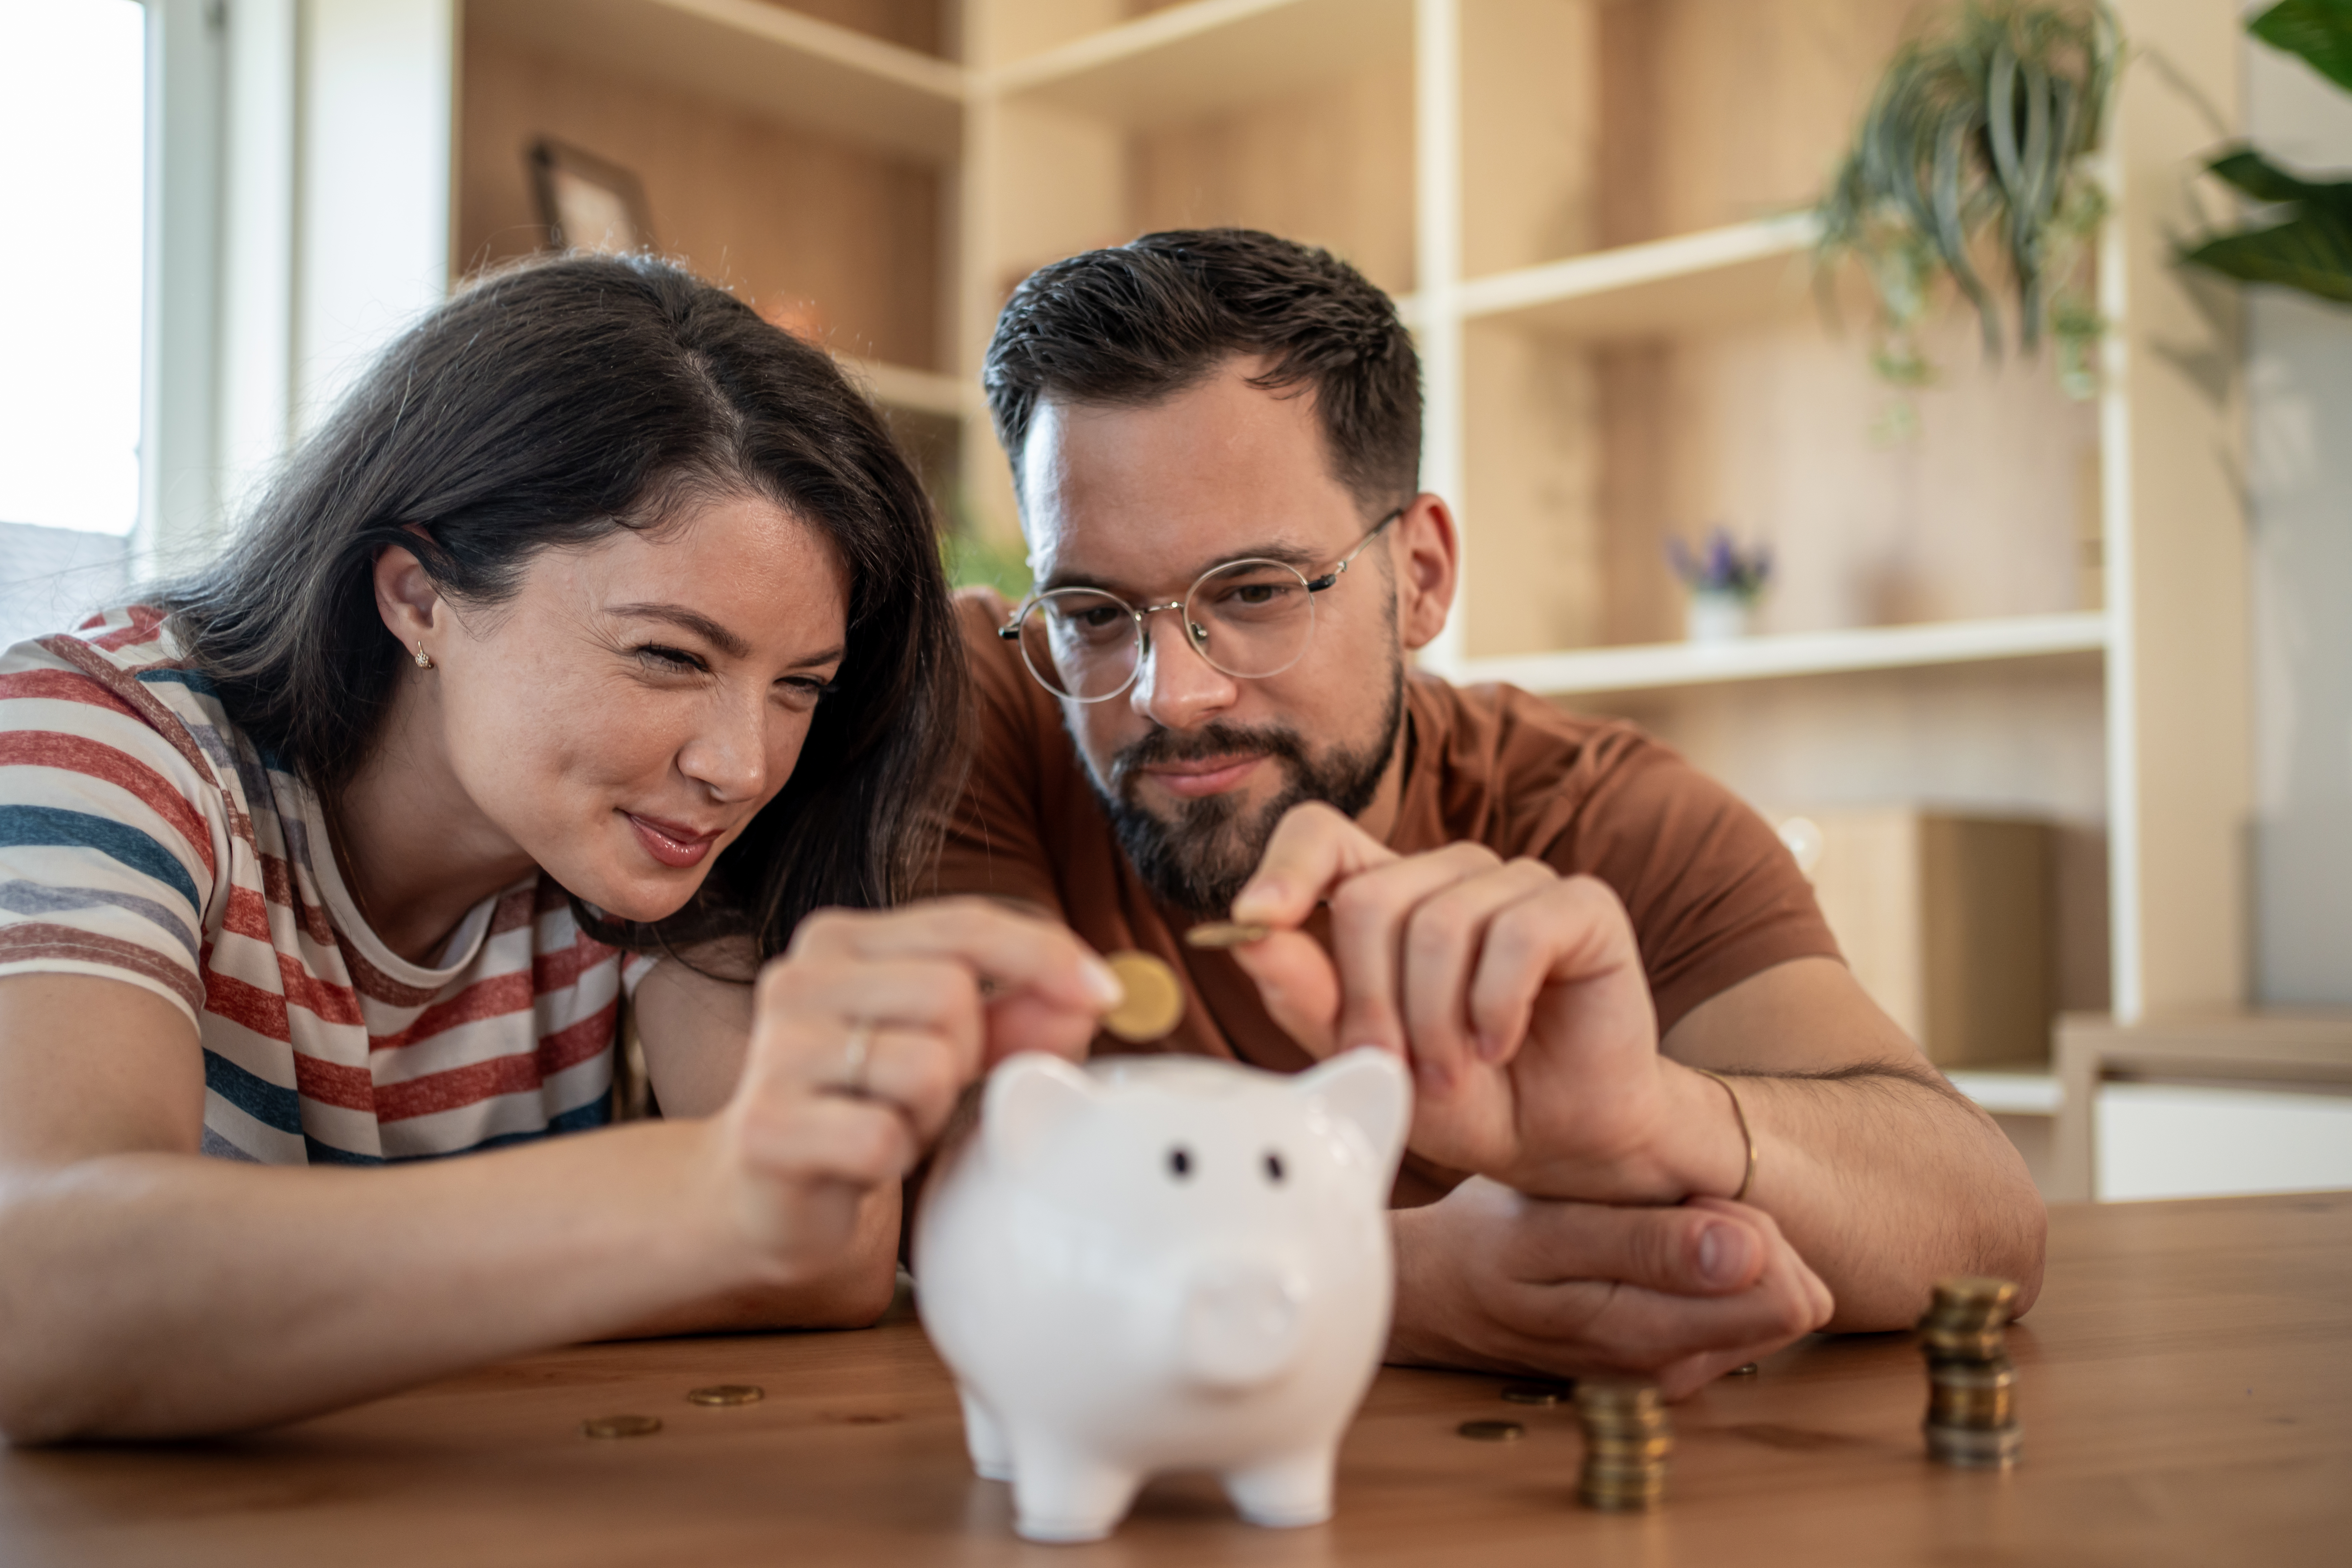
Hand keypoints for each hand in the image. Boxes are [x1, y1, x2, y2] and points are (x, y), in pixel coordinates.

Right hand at [705, 899, 1122, 1279]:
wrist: (759, 1192)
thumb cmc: (860, 1103)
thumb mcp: (947, 1046)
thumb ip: (1018, 1014)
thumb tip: (1091, 995)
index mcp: (840, 940)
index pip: (965, 923)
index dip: (1045, 954)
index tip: (1103, 991)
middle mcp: (798, 980)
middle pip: (951, 993)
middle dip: (967, 1054)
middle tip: (925, 1090)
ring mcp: (776, 1052)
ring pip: (926, 1064)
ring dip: (929, 1110)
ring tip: (891, 1120)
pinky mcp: (769, 1127)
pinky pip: (885, 1138)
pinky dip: (893, 1158)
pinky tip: (860, 1160)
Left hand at [1226, 803, 1726, 1200]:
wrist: (1559, 1141)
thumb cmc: (1462, 1098)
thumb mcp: (1366, 1061)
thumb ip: (1305, 996)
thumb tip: (1246, 934)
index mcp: (1387, 897)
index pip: (1318, 834)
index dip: (1284, 868)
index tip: (1255, 918)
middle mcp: (1449, 875)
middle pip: (1370, 897)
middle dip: (1369, 1000)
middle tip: (1395, 1069)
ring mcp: (1517, 881)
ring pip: (1440, 922)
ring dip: (1436, 1021)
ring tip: (1452, 1074)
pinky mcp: (1581, 905)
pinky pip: (1518, 933)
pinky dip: (1497, 1005)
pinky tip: (1500, 1044)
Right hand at [1389, 1177, 1834, 1396]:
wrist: (1433, 1292)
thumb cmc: (1487, 1242)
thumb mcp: (1550, 1228)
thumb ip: (1651, 1243)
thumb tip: (1756, 1259)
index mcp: (1652, 1338)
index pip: (1786, 1292)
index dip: (1750, 1226)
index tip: (1682, 1197)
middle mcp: (1673, 1369)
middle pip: (1790, 1300)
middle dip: (1748, 1237)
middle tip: (1667, 1205)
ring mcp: (1671, 1372)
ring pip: (1766, 1304)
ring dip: (1726, 1251)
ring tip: (1646, 1224)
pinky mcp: (1667, 1364)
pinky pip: (1734, 1310)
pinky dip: (1704, 1270)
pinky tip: (1643, 1249)